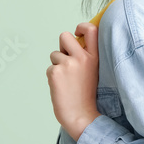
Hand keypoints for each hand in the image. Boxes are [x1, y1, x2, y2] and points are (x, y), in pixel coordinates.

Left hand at [47, 23, 99, 139]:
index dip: (81, 27)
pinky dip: (53, 77)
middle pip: (64, 36)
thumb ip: (85, 57)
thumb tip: (73, 43)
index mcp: (94, 57)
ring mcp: (68, 64)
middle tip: (67, 61)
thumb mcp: (93, 72)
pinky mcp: (55, 72)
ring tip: (67, 81)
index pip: (90, 29)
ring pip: (54, 55)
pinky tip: (61, 87)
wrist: (81, 116)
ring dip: (57, 65)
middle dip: (62, 46)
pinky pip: (49, 68)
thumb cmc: (86, 96)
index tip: (77, 33)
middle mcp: (82, 58)